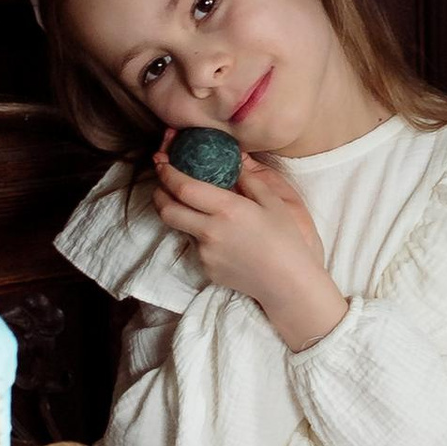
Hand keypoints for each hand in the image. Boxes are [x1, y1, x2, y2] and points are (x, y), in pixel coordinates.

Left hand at [151, 143, 349, 350]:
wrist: (287, 283)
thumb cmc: (286, 239)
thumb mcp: (273, 201)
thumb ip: (249, 179)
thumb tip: (233, 164)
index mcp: (227, 209)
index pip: (183, 187)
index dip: (167, 172)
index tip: (161, 162)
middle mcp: (210, 232)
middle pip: (166, 210)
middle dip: (158, 194)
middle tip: (162, 184)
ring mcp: (206, 253)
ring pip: (182, 229)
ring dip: (182, 215)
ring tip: (196, 209)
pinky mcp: (207, 270)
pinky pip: (198, 247)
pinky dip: (202, 237)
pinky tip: (222, 238)